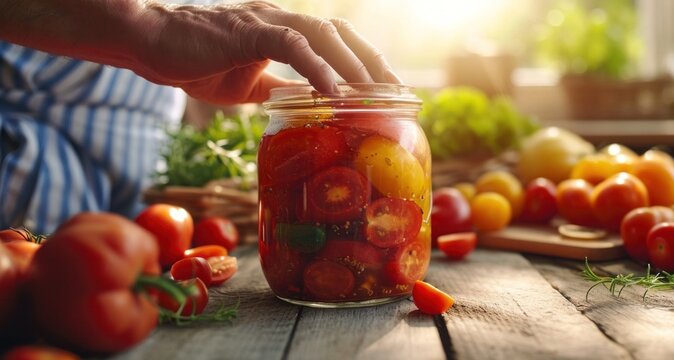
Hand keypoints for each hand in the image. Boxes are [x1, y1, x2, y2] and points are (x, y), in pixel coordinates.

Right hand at [132, 1, 399, 104]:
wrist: (149, 43)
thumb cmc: (193, 61)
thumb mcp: (246, 85)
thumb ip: (275, 90)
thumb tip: (299, 106)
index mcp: (283, 33)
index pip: (335, 42)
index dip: (364, 61)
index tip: (387, 90)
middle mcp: (280, 22)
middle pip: (340, 34)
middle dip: (373, 62)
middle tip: (397, 92)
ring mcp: (264, 23)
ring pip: (322, 35)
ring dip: (353, 64)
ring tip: (375, 93)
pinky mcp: (246, 32)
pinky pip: (291, 46)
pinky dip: (316, 68)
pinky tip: (333, 92)